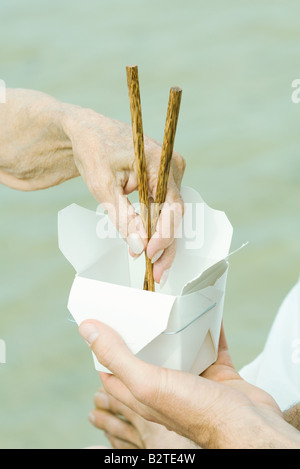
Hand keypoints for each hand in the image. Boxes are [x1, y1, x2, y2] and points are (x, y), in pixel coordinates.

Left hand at [0, 89, 185, 283]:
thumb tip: (139, 245)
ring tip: (153, 267)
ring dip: (162, 240)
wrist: (89, 133)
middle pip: (175, 213)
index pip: (171, 205)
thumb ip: (123, 216)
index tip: (149, 254)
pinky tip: (149, 247)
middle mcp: (172, 166)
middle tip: (156, 272)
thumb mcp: (102, 186)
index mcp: (159, 161)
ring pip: (171, 214)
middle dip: (165, 244)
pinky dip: (156, 227)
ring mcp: (170, 173)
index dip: (163, 233)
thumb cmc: (94, 151)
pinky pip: (164, 208)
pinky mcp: (163, 181)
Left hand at [78, 320, 299, 448]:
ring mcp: (193, 381)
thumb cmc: (198, 412)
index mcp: (143, 394)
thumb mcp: (148, 382)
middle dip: (141, 331)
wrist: (249, 427)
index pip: (113, 369)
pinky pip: (210, 345)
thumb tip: (88, 329)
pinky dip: (209, 328)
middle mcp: (166, 388)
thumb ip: (118, 356)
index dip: (104, 346)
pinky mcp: (217, 374)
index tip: (100, 320)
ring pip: (180, 349)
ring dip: (176, 328)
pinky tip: (207, 310)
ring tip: (170, 303)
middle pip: (147, 355)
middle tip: (136, 304)